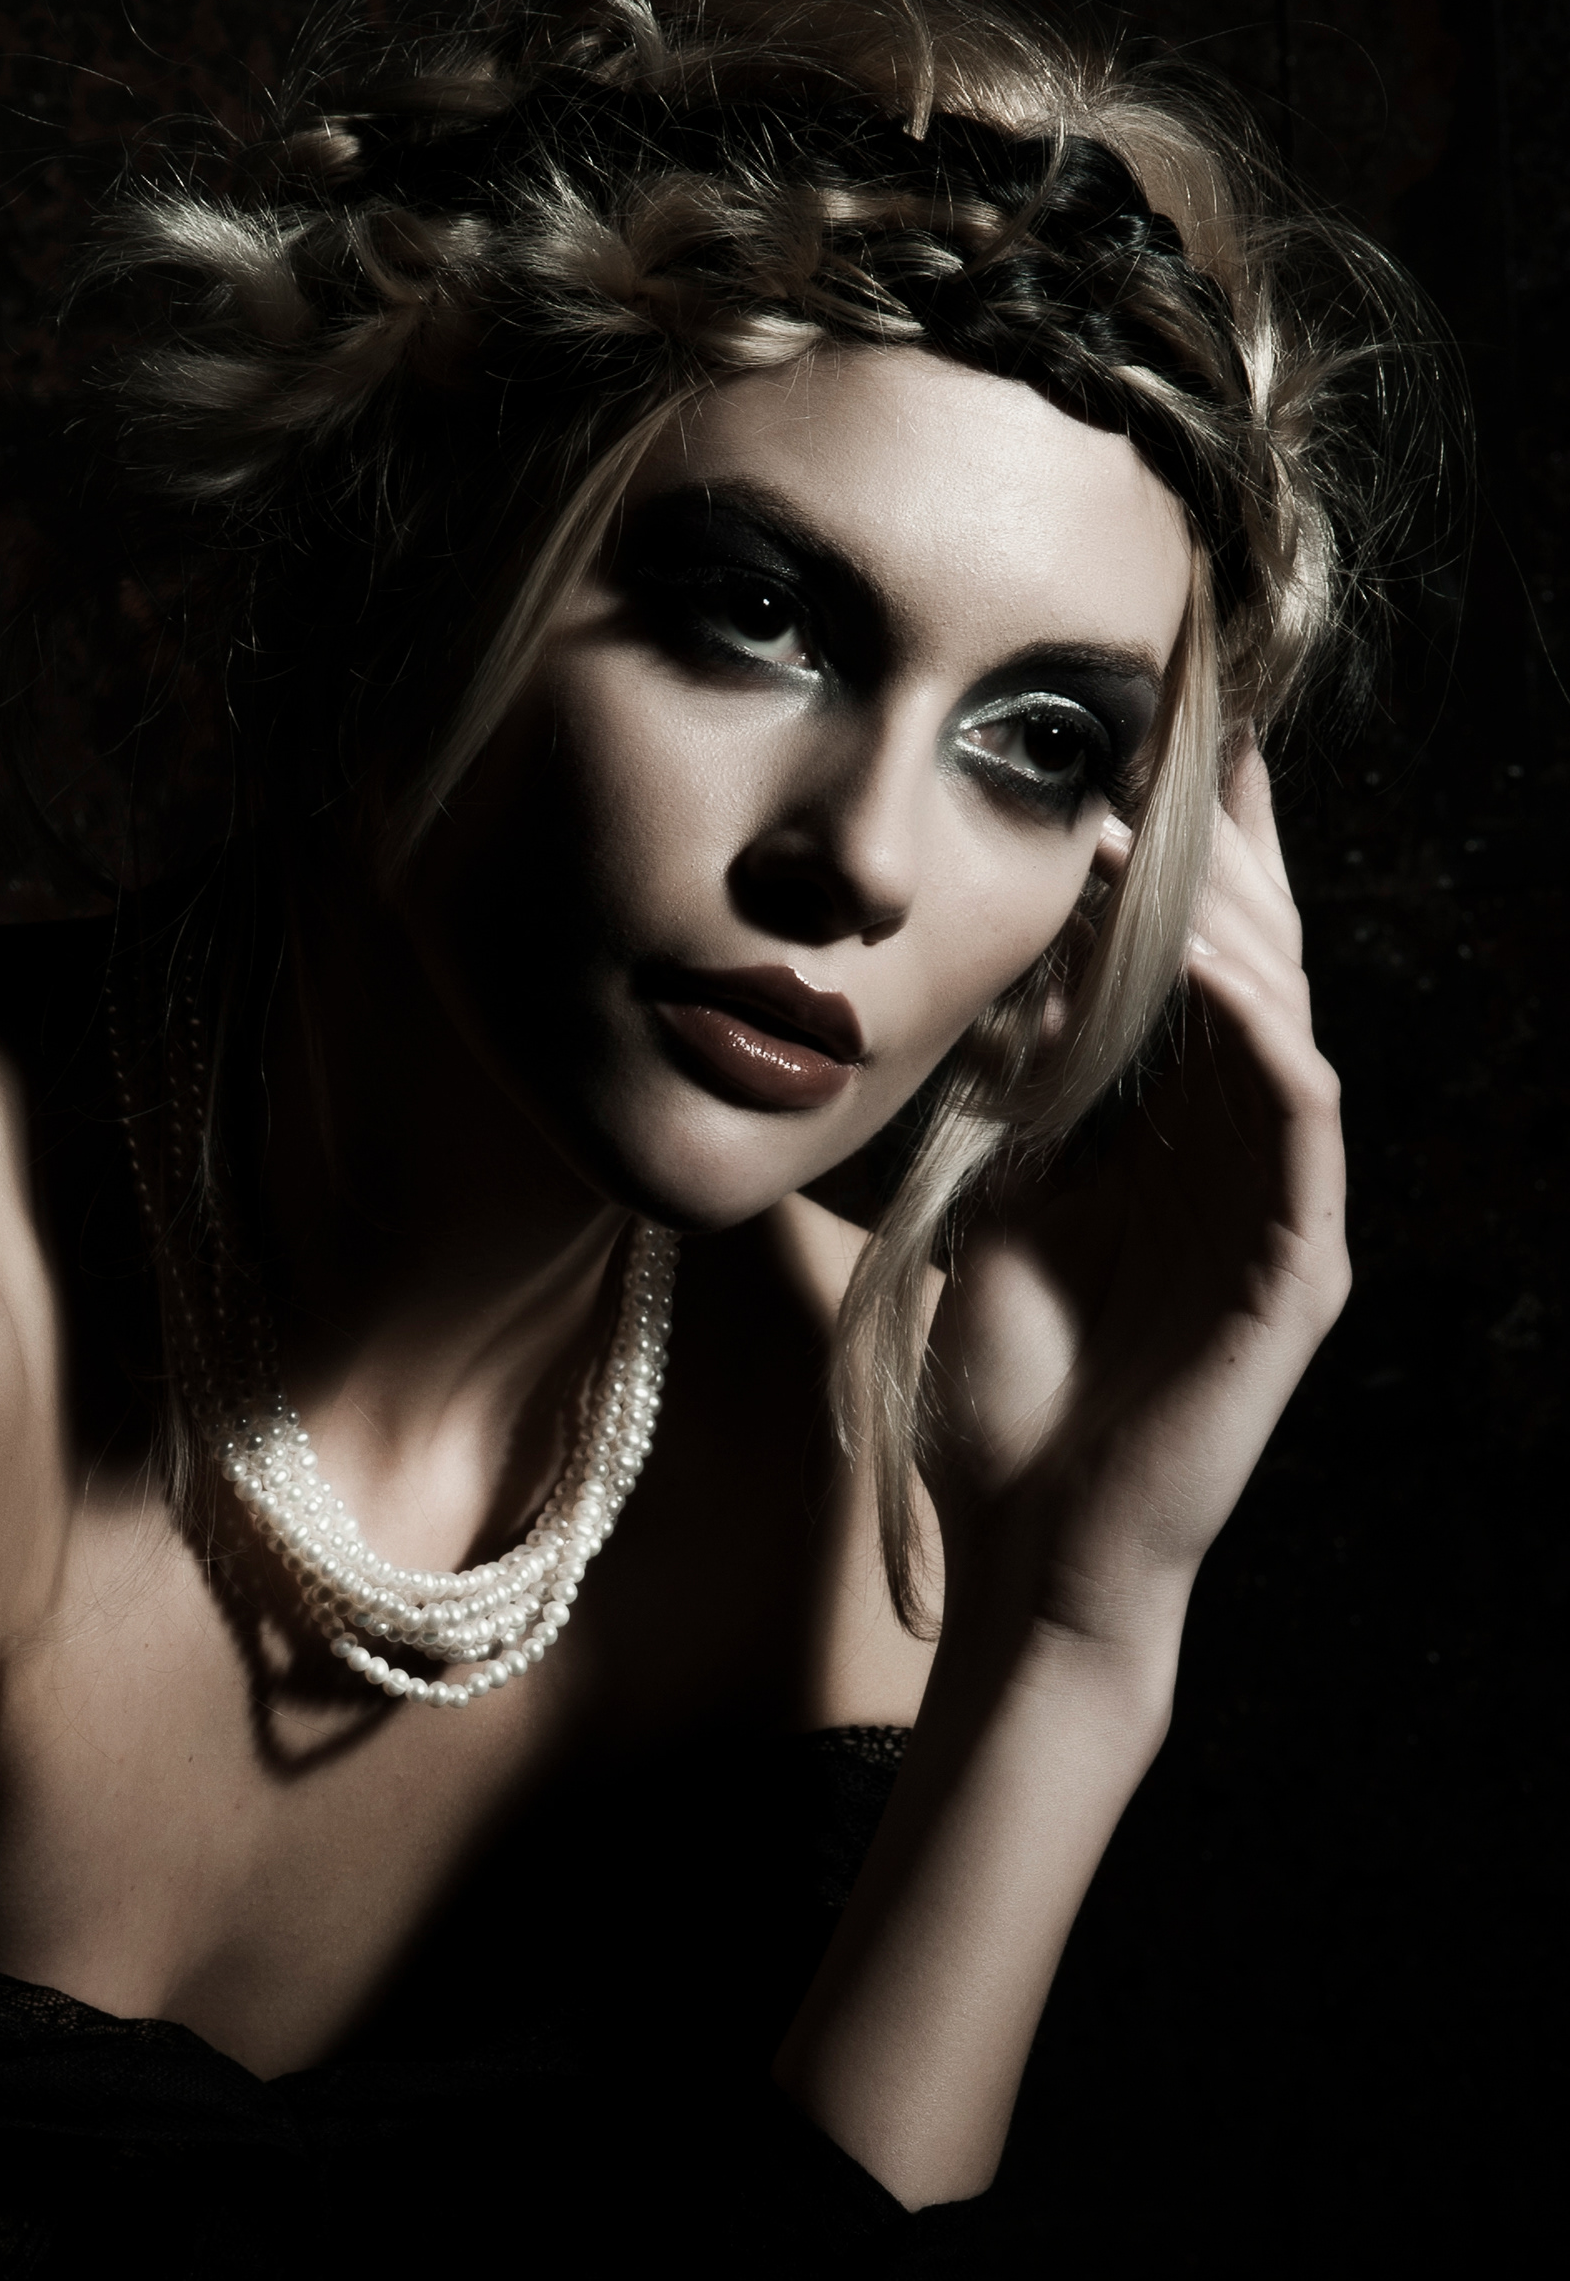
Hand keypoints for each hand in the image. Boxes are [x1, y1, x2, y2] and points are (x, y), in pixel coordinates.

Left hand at [927, 746, 1349, 1647]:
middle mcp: (1245, 1164)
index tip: (1158, 759)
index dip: (1194, 870)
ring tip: (1149, 835)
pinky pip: (1298, 1117)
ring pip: (1287, 1025)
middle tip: (1197, 740)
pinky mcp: (1298, 1268)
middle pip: (1260, 974)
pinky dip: (1254, 1030)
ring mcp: (1281, 1213)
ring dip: (1222, 924)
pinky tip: (1202, 963)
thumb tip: (992, 995)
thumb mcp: (997, 1214)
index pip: (1200, 979)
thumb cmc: (1011, 1403)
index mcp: (1180, 1149)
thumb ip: (1016, 1112)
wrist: (1029, 1550)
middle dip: (1233, 856)